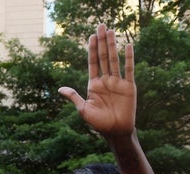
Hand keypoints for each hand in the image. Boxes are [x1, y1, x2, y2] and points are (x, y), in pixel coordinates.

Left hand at [58, 24, 135, 138]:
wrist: (115, 131)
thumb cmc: (98, 123)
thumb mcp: (83, 109)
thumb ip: (74, 97)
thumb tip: (60, 88)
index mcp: (93, 85)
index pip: (92, 63)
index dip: (92, 49)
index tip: (91, 36)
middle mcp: (106, 80)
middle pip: (103, 57)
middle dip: (102, 42)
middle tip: (101, 25)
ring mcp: (117, 82)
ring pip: (114, 60)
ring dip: (112, 45)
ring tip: (111, 31)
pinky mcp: (129, 86)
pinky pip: (129, 70)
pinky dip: (128, 58)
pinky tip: (127, 46)